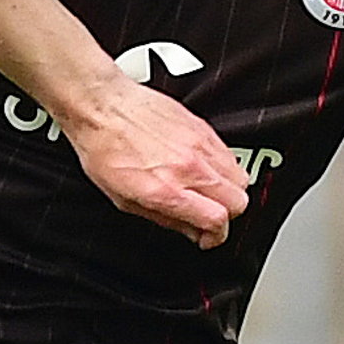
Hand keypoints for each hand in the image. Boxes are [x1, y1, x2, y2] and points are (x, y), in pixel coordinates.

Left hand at [59, 76, 247, 248]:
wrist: (102, 107)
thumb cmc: (103, 148)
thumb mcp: (124, 199)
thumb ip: (164, 218)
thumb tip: (189, 230)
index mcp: (167, 189)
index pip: (217, 220)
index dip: (216, 236)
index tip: (207, 236)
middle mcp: (189, 167)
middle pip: (238, 201)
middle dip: (227, 216)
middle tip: (209, 216)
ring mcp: (199, 145)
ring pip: (241, 177)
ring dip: (229, 191)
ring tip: (207, 193)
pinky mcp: (202, 127)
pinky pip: (229, 155)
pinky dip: (224, 169)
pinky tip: (204, 170)